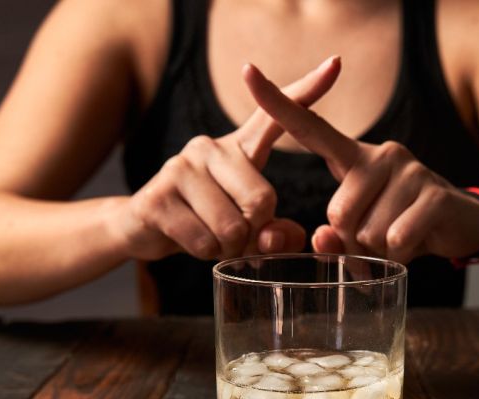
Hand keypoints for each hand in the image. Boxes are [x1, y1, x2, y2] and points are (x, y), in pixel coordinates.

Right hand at [117, 56, 340, 260]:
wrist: (143, 228)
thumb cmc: (207, 222)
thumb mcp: (248, 226)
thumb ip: (275, 233)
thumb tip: (275, 238)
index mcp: (239, 148)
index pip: (274, 117)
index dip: (307, 90)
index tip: (335, 64)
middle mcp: (209, 147)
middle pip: (262, 201)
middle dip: (254, 233)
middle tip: (235, 236)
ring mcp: (180, 168)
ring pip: (231, 227)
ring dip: (227, 248)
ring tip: (210, 237)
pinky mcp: (158, 197)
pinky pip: (203, 242)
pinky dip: (204, 254)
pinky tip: (188, 240)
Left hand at [243, 63, 478, 263]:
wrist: (458, 226)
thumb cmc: (396, 226)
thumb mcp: (359, 235)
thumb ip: (333, 238)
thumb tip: (323, 239)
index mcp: (352, 157)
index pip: (310, 127)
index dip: (278, 104)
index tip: (248, 73)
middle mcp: (379, 153)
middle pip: (338, 213)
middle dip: (351, 241)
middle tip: (375, 238)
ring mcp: (408, 169)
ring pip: (368, 231)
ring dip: (378, 251)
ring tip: (395, 238)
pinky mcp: (434, 192)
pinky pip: (397, 239)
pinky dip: (399, 255)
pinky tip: (413, 244)